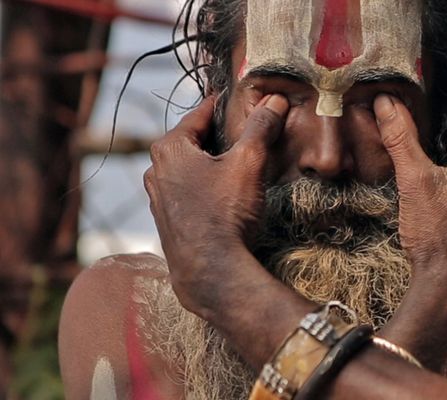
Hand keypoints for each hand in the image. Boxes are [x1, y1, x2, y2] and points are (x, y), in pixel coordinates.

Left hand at [144, 94, 289, 316]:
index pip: (199, 113)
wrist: (209, 269)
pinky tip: (225, 194)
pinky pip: (187, 190)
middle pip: (192, 140)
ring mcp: (158, 196)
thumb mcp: (248, 162)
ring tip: (239, 163)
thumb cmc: (225, 212)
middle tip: (246, 131)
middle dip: (218, 135)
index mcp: (170, 148)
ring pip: (189, 167)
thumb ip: (260, 128)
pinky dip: (205, 184)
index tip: (240, 98)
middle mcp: (156, 169)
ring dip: (211, 162)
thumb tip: (273, 101)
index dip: (223, 105)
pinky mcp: (166, 219)